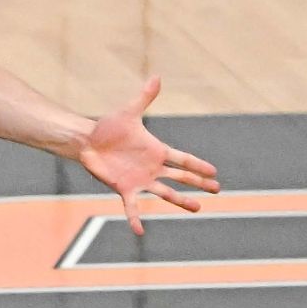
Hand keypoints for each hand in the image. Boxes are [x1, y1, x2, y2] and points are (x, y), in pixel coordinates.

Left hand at [76, 77, 220, 232]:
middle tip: (218, 189)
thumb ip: (145, 98)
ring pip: (166, 193)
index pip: (183, 159)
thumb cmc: (109, 127)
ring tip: (197, 208)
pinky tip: (140, 231)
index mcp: (157, 151)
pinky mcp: (125, 189)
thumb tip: (157, 76)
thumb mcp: (129, 112)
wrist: (88, 141)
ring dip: (181, 200)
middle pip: (181, 178)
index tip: (215, 172)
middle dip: (199, 183)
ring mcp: (140, 180)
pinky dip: (135, 219)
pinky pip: (132, 207)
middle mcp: (152, 168)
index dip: (199, 165)